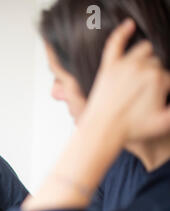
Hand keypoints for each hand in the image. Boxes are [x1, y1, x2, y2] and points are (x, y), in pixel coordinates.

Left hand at [83, 19, 169, 142]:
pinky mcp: (109, 66)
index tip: (159, 96)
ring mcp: (124, 65)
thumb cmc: (132, 128)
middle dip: (157, 73)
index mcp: (158, 79)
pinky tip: (129, 25)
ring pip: (144, 50)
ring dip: (148, 56)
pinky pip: (115, 43)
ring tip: (145, 68)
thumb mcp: (163, 123)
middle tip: (148, 88)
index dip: (166, 87)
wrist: (103, 129)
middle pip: (158, 62)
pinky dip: (122, 32)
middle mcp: (142, 67)